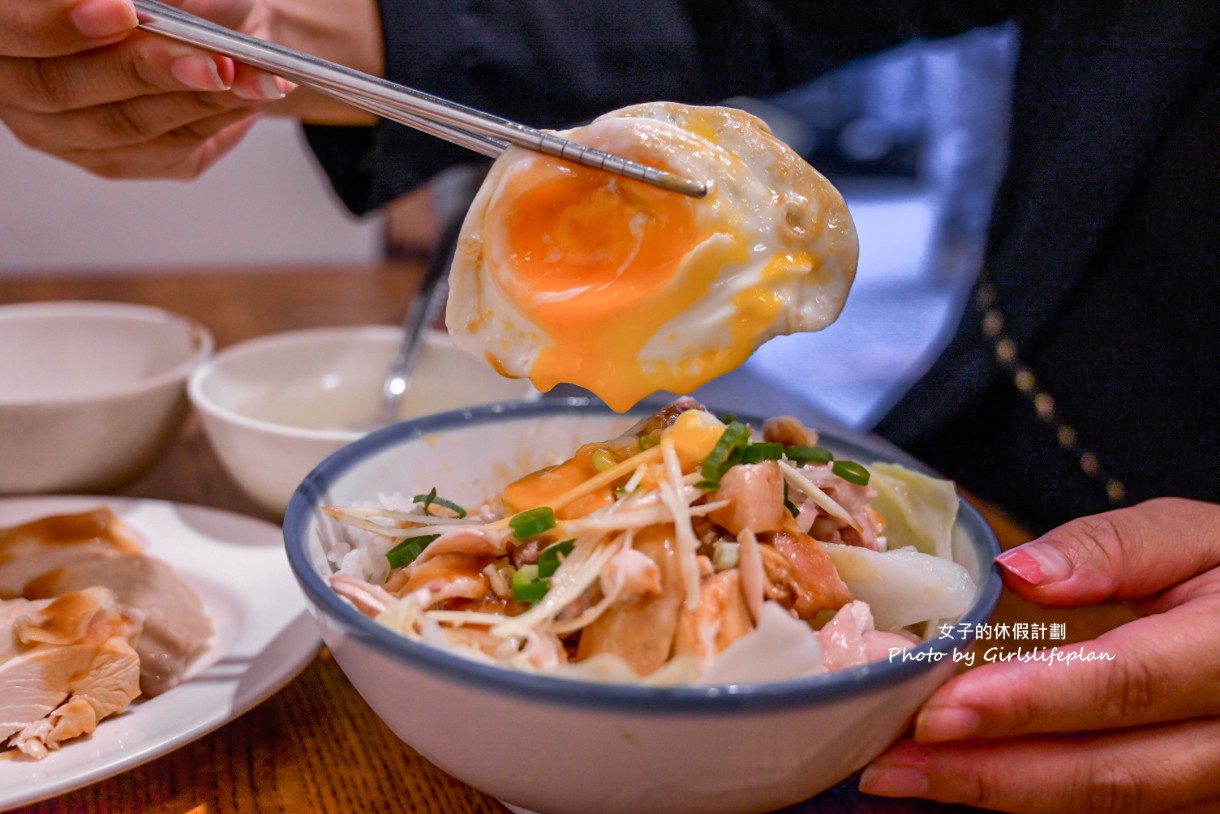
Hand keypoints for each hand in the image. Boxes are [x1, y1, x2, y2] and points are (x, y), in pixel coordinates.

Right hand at [0, 0, 287, 178]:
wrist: (208, 18)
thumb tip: (142, 12)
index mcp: (6, 26)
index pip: (10, 28)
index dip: (59, 23)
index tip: (126, 11)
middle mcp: (16, 88)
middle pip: (67, 88)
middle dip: (149, 70)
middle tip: (217, 61)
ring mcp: (62, 134)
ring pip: (126, 125)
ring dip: (201, 99)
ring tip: (259, 78)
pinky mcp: (115, 162)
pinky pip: (165, 150)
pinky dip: (217, 119)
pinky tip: (255, 97)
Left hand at [859, 497, 1219, 812]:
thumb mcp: (1197, 535)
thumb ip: (1113, 548)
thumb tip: (1019, 573)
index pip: (1123, 684)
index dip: (1027, 704)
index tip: (936, 710)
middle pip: (1112, 772)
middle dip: (990, 774)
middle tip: (888, 764)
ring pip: (1112, 804)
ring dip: (1001, 794)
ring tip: (905, 775)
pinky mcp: (1203, 800)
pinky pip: (1119, 809)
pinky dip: (1035, 796)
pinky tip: (964, 780)